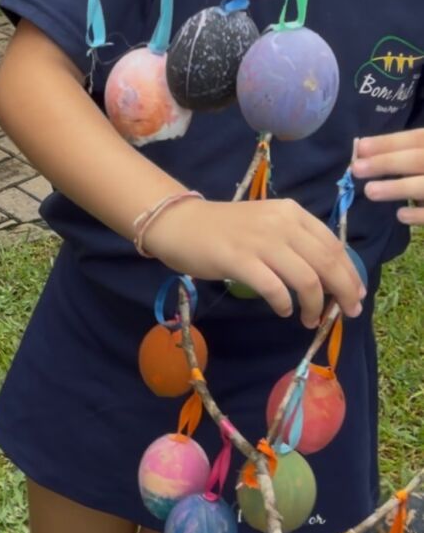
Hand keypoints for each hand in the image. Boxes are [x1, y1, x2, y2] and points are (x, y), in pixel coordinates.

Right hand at [142, 198, 364, 327]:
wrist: (178, 223)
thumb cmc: (223, 228)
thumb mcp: (266, 224)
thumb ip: (294, 241)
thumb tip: (324, 275)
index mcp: (292, 213)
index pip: (333, 245)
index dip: (349, 273)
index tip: (355, 294)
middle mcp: (281, 223)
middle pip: (326, 262)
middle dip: (342, 292)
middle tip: (347, 312)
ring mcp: (260, 241)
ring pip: (306, 278)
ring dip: (315, 304)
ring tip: (311, 319)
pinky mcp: (238, 259)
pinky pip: (274, 288)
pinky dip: (285, 303)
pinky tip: (283, 310)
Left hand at [353, 129, 423, 223]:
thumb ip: (415, 151)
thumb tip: (368, 151)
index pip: (420, 138)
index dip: (391, 142)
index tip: (361, 147)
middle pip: (422, 159)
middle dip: (388, 162)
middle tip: (356, 169)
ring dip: (400, 187)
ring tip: (370, 192)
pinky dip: (421, 214)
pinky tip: (401, 215)